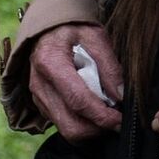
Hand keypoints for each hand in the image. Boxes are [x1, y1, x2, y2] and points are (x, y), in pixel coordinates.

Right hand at [28, 22, 124, 139]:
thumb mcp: (95, 36)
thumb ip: (109, 66)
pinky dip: (81, 123)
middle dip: (97, 129)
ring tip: (106, 113)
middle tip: (116, 120)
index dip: (102, 116)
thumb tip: (120, 96)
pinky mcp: (41, 104)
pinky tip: (93, 109)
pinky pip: (62, 124)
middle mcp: (40, 84)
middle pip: (71, 126)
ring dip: (90, 129)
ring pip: (66, 130)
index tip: (120, 120)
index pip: (78, 100)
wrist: (48, 28)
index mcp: (50, 63)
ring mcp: (37, 97)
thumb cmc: (72, 28)